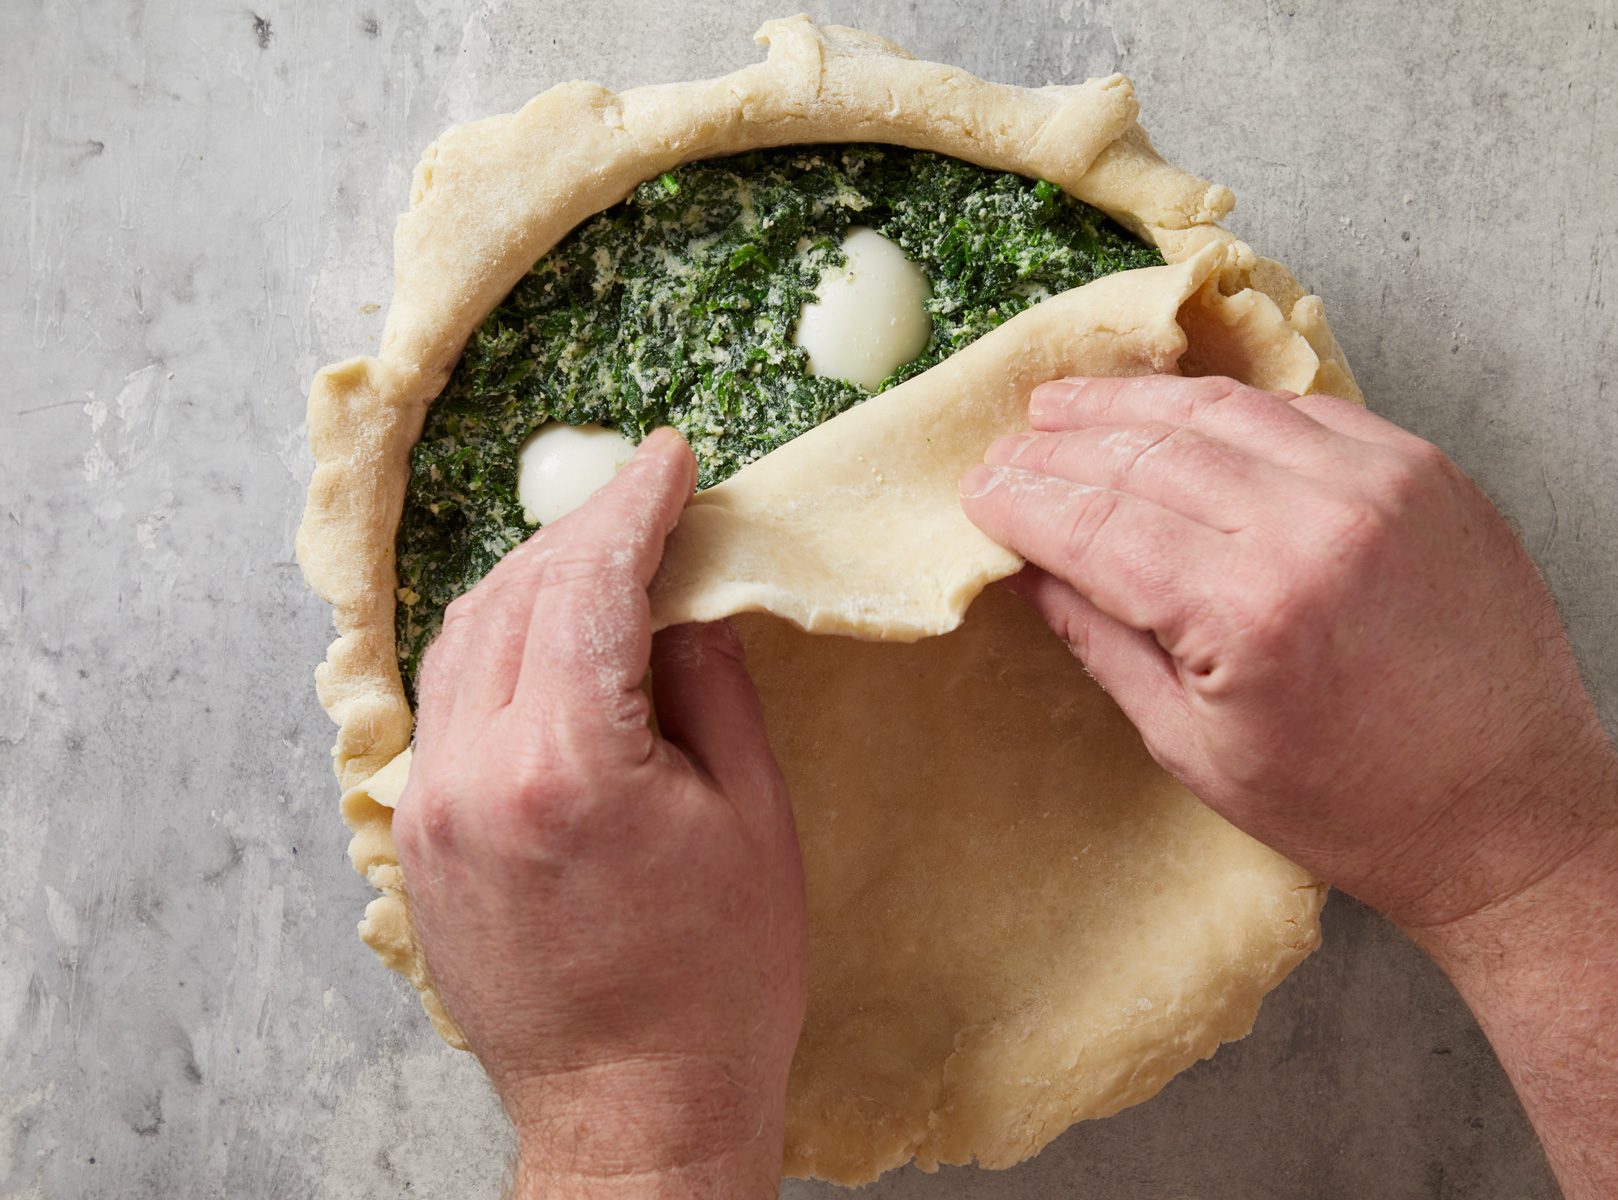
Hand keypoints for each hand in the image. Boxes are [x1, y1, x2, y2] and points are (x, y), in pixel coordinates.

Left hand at [392, 429, 805, 1197]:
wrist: (630, 1110)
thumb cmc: (714, 986)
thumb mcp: (750, 819)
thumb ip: (707, 685)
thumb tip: (683, 593)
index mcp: (566, 769)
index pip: (588, 584)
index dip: (634, 506)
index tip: (670, 459)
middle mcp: (473, 777)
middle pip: (512, 595)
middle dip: (582, 531)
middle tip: (647, 497)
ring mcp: (427, 810)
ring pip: (462, 638)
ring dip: (532, 580)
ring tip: (602, 553)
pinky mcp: (414, 840)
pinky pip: (444, 700)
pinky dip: (495, 643)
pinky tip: (544, 632)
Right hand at [959, 375, 1617, 930]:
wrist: (1512, 815)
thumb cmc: (1350, 810)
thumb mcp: (1196, 749)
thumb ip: (1105, 642)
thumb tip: (1028, 569)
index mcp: (1247, 615)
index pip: (1095, 524)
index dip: (1022, 501)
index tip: (976, 491)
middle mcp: (1314, 528)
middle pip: (1145, 454)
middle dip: (1059, 445)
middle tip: (1008, 445)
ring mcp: (1379, 485)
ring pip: (1219, 410)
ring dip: (1130, 404)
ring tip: (1066, 405)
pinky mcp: (1423, 468)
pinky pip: (1299, 409)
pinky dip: (1225, 406)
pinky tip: (1177, 409)